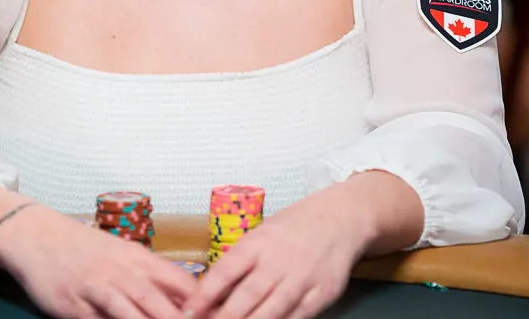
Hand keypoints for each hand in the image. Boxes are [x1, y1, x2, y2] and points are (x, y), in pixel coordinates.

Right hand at [0, 207, 196, 318]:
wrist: (37, 235)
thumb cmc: (86, 249)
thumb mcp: (123, 255)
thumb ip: (153, 278)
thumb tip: (191, 299)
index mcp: (140, 259)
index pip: (182, 284)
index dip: (203, 306)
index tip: (221, 317)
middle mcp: (121, 272)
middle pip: (160, 303)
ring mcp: (97, 288)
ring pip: (131, 313)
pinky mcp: (73, 305)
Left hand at [181, 191, 374, 318]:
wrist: (339, 220)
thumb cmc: (293, 228)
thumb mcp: (260, 235)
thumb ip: (239, 262)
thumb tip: (209, 291)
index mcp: (257, 244)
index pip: (225, 272)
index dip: (205, 294)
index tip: (189, 311)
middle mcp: (278, 262)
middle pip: (246, 299)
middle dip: (224, 318)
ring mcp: (300, 280)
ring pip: (270, 313)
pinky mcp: (320, 295)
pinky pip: (296, 318)